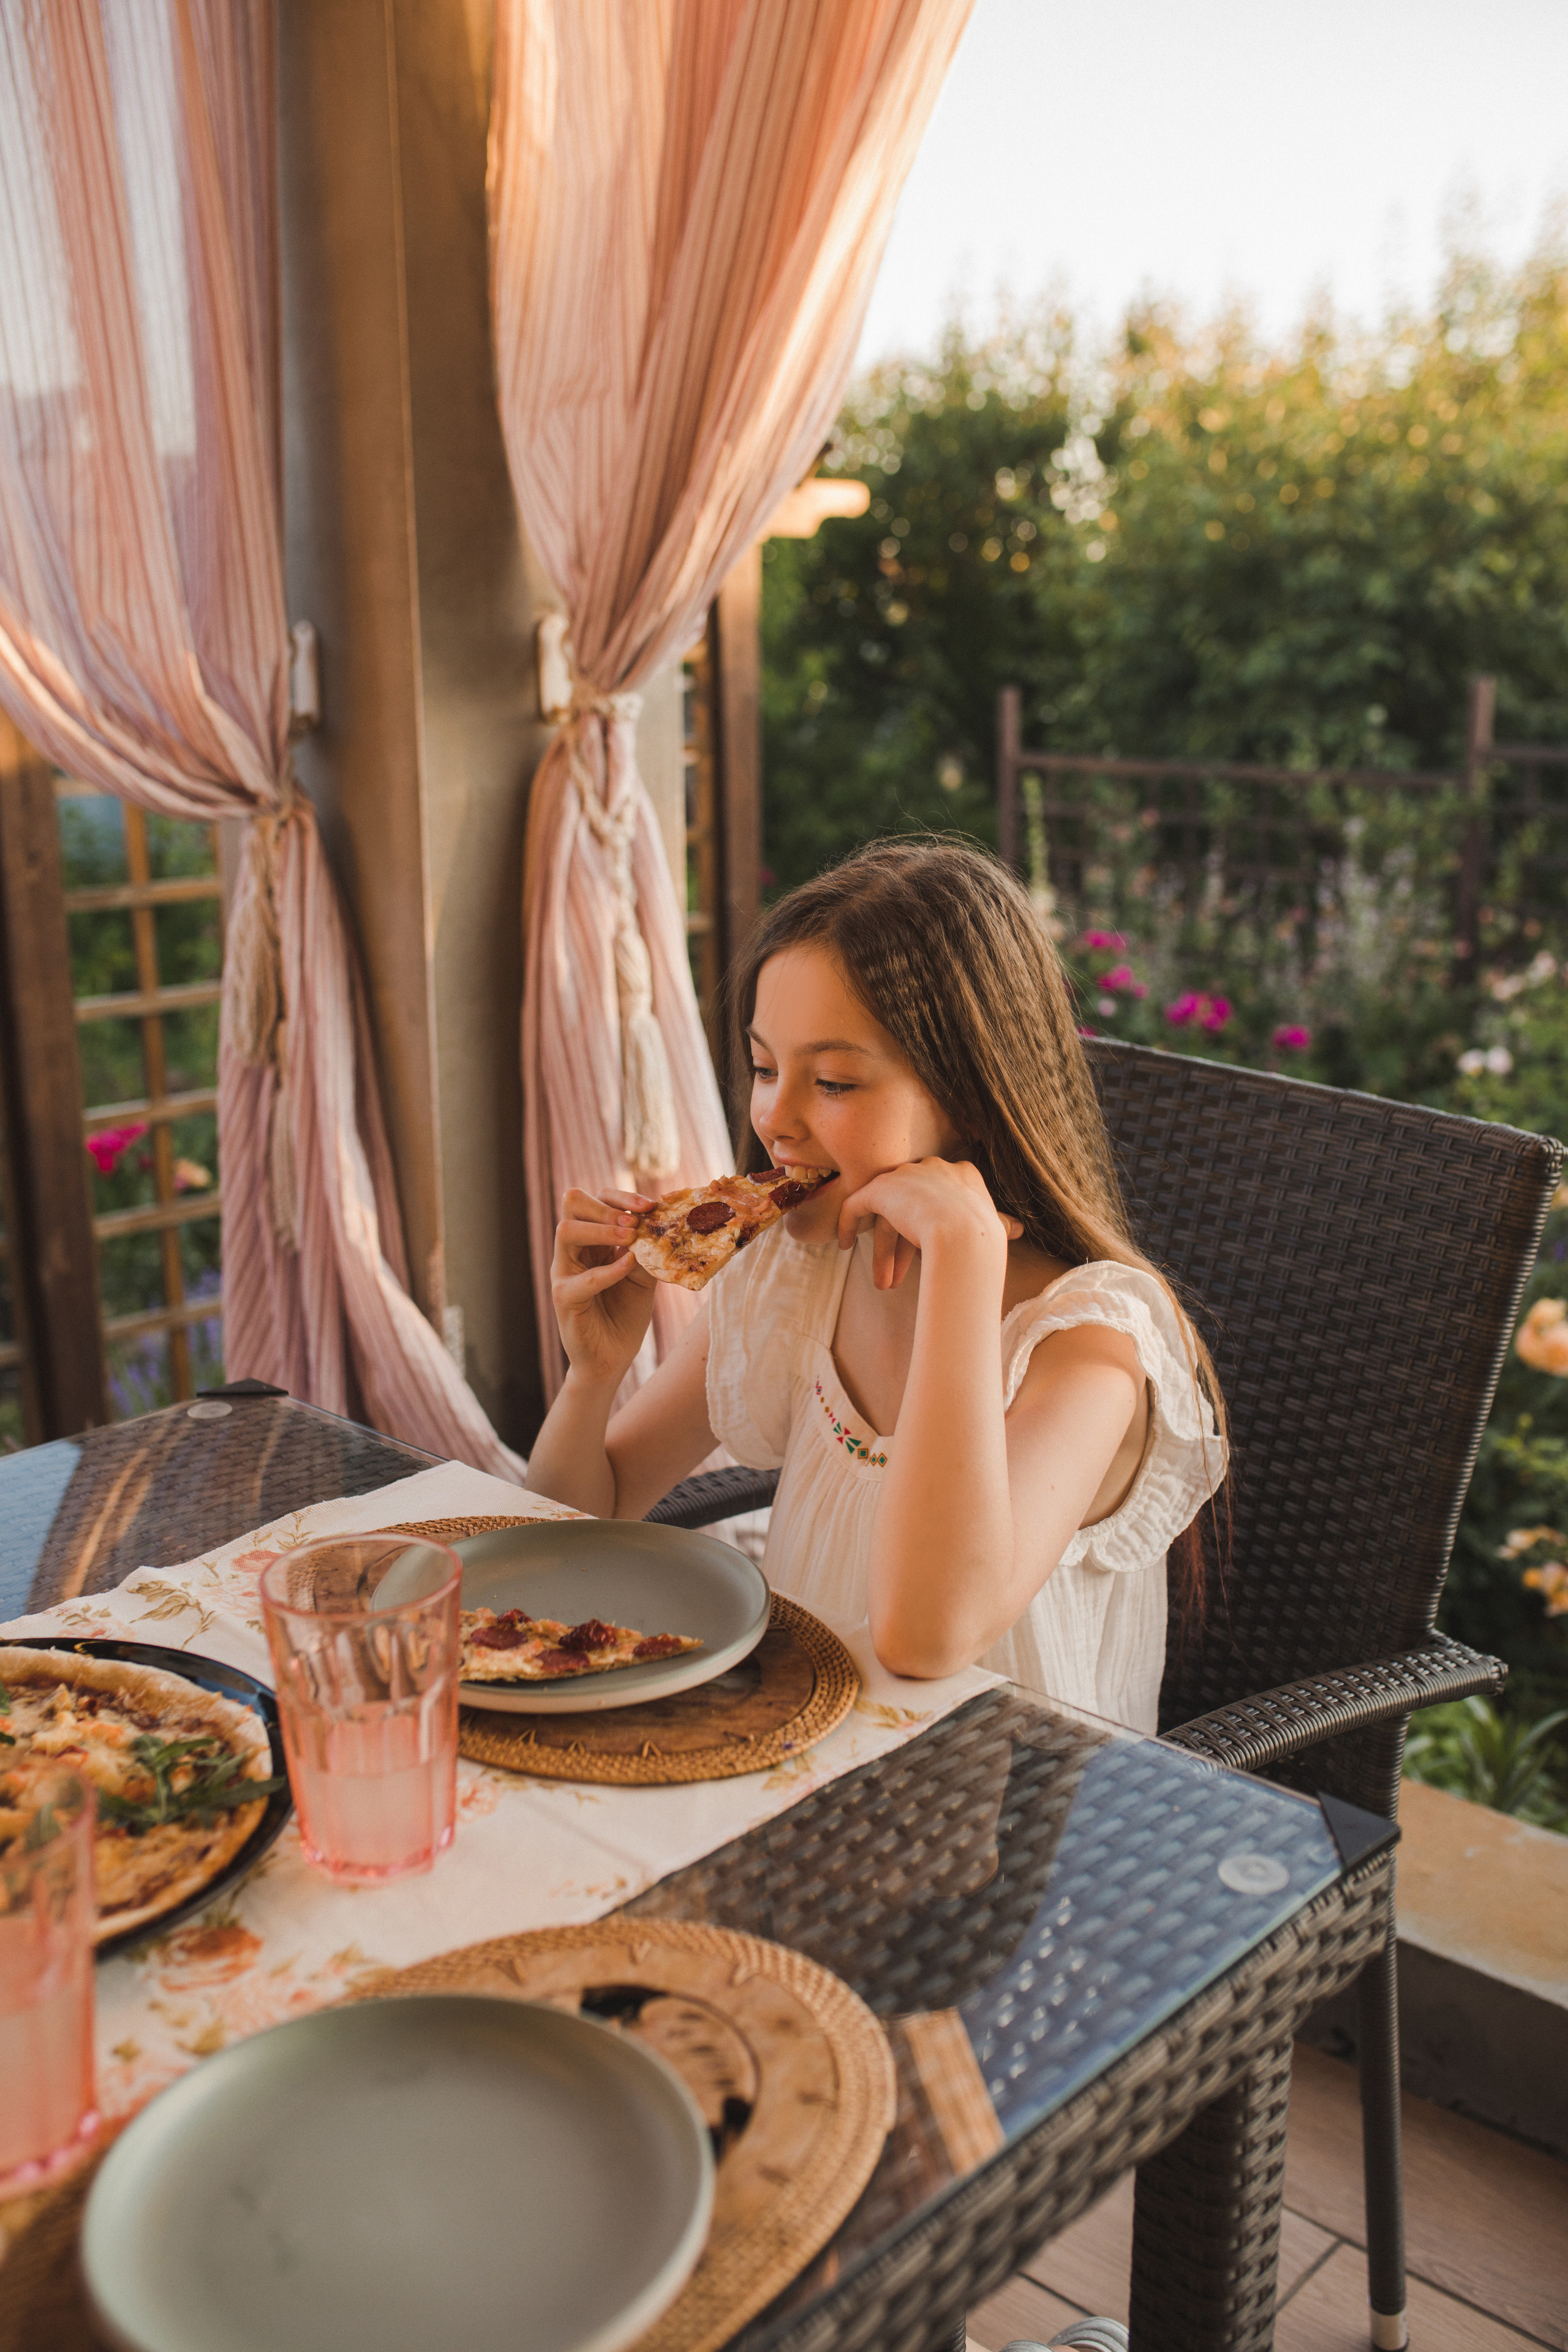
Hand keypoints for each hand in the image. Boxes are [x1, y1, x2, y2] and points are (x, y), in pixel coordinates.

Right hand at [551, 1188, 658, 1385]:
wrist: (612, 1358)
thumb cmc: (625, 1314)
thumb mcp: (643, 1276)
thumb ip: (647, 1250)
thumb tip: (665, 1224)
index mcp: (590, 1241)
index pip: (594, 1199)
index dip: (620, 1196)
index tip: (650, 1205)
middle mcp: (572, 1251)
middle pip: (572, 1203)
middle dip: (606, 1207)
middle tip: (634, 1223)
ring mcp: (563, 1273)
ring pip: (566, 1231)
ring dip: (603, 1231)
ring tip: (631, 1239)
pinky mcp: (563, 1299)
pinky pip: (581, 1278)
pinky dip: (608, 1270)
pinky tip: (629, 1267)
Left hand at [835, 1158, 1023, 1289]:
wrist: (964, 1235)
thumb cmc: (985, 1239)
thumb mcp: (994, 1226)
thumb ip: (1000, 1223)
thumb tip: (1018, 1228)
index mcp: (963, 1172)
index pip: (940, 1199)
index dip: (933, 1228)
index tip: (929, 1254)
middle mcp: (932, 1167)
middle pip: (912, 1205)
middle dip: (906, 1245)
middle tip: (899, 1278)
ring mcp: (905, 1176)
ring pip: (887, 1211)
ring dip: (884, 1250)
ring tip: (883, 1283)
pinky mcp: (880, 1189)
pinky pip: (857, 1204)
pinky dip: (849, 1222)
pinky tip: (845, 1244)